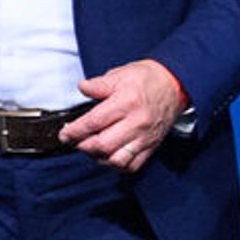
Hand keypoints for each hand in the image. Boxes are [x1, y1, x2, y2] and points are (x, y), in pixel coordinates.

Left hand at [62, 59, 185, 172]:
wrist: (174, 85)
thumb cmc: (147, 79)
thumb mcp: (120, 74)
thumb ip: (98, 84)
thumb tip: (82, 87)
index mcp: (126, 102)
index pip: (94, 122)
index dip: (75, 131)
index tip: (65, 134)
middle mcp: (136, 122)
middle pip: (103, 144)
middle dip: (83, 145)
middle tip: (75, 140)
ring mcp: (144, 137)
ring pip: (117, 159)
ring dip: (99, 158)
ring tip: (92, 148)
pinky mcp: (150, 146)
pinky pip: (132, 165)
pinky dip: (116, 165)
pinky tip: (108, 156)